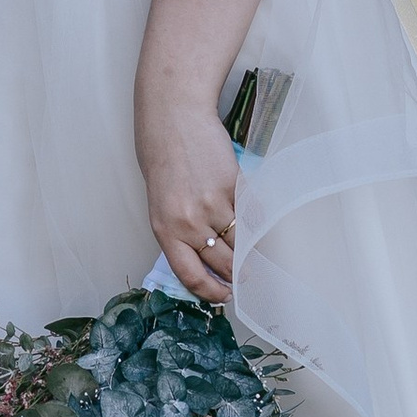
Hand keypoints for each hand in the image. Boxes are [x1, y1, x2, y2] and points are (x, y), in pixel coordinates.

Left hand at [139, 98, 238, 304]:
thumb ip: (179, 233)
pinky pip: (251, 214)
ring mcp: (214, 205)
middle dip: (236, 275)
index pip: (190, 276)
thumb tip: (203, 259)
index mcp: (165, 230)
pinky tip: (254, 220)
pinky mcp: (234, 186)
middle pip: (223, 263)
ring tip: (251, 253)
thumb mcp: (161, 205)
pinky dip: (255, 220)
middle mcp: (189, 223)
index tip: (223, 296)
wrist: (174, 120)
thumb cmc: (163, 160)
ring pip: (241, 242)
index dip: (211, 292)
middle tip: (243, 276)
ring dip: (249, 251)